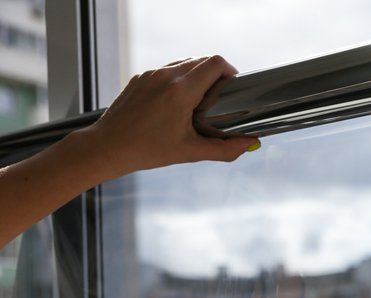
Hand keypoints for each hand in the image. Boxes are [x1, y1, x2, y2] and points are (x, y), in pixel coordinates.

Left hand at [81, 55, 258, 178]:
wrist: (108, 147)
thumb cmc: (148, 151)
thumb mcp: (191, 152)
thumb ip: (224, 149)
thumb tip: (249, 144)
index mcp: (181, 91)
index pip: (215, 63)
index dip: (230, 71)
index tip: (233, 87)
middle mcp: (166, 76)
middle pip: (202, 59)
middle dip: (216, 74)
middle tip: (221, 96)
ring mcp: (151, 74)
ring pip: (184, 62)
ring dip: (198, 74)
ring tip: (201, 98)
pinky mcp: (140, 78)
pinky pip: (167, 70)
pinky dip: (179, 79)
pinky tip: (178, 101)